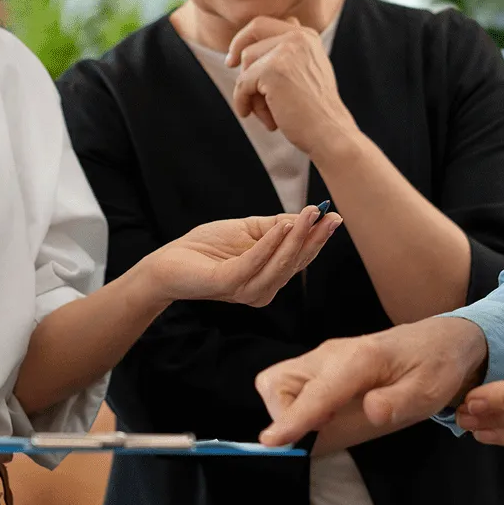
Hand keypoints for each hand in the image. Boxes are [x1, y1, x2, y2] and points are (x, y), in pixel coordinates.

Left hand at [139, 206, 343, 307]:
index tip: (333, 216)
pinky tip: (282, 226)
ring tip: (307, 215)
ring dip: (297, 239)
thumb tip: (309, 216)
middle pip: (296, 263)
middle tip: (328, 214)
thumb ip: (277, 226)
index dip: (317, 238)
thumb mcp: (248, 230)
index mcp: (270, 277)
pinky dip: (270, 244)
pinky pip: (255, 263)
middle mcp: (263, 289)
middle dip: (314, 238)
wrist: (170, 261)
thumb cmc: (207, 246)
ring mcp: (246, 290)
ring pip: (280, 265)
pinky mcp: (229, 284)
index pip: (300, 258)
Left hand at [226, 17, 358, 153]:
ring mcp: (286, 51)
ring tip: (266, 112)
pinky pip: (242, 83)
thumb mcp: (305, 73)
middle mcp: (298, 37)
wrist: (329, 132)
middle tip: (231, 71)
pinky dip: (242, 100)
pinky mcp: (273, 70)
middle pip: (252, 37)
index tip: (234, 59)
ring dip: (250, 90)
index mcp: (306, 36)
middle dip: (241, 58)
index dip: (244, 38)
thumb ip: (285, 56)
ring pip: (247, 64)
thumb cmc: (314, 110)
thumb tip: (248, 49)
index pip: (263, 24)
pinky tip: (248, 114)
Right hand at [256, 316, 489, 445]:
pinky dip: (296, 406)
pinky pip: (290, 385)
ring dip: (288, 411)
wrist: (440, 340)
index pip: (317, 393)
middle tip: (319, 432)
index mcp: (360, 360)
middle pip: (278, 381)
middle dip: (283, 414)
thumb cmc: (435, 367)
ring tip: (326, 423)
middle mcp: (331, 354)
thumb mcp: (430, 391)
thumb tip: (371, 412)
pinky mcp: (321, 365)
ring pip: (277, 382)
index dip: (293, 419)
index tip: (270, 442)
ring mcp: (322, 357)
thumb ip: (400, 402)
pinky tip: (328, 415)